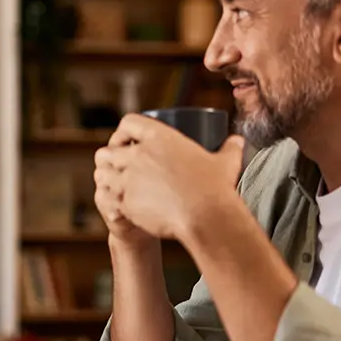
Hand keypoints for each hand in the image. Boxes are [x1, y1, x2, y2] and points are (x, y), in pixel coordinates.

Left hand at [95, 114, 245, 240]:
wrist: (205, 218)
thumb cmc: (216, 189)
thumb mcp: (225, 163)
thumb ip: (230, 149)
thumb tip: (238, 140)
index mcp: (159, 137)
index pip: (128, 122)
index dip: (124, 131)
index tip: (126, 141)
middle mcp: (138, 154)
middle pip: (108, 150)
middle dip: (110, 158)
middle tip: (118, 166)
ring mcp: (129, 178)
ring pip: (102, 173)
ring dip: (107, 178)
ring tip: (115, 184)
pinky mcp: (125, 201)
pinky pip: (108, 197)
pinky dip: (112, 201)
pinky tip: (119, 205)